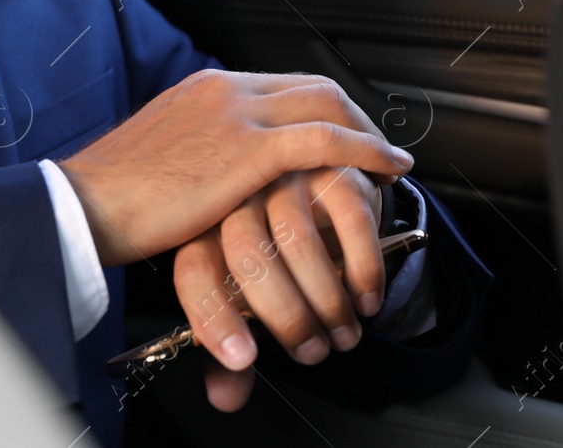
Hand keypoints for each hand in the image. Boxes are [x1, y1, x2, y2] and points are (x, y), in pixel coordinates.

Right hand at [59, 70, 408, 265]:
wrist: (84, 204)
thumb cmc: (112, 197)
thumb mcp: (162, 159)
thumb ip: (199, 154)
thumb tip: (221, 178)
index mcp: (204, 88)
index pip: (282, 85)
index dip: (324, 110)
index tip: (344, 136)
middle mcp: (225, 89)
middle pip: (314, 86)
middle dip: (355, 117)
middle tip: (377, 151)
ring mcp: (237, 113)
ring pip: (327, 105)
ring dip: (368, 134)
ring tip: (390, 165)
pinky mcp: (247, 150)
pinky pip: (325, 140)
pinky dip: (364, 151)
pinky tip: (386, 172)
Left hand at [172, 166, 385, 411]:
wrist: (312, 179)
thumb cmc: (273, 248)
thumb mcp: (246, 291)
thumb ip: (232, 341)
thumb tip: (226, 397)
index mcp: (204, 227)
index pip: (194, 271)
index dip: (214, 320)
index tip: (243, 359)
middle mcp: (237, 197)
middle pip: (248, 258)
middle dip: (287, 318)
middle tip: (314, 351)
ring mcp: (283, 176)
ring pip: (298, 242)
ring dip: (328, 301)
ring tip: (345, 332)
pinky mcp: (329, 165)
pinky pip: (350, 219)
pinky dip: (364, 269)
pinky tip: (368, 297)